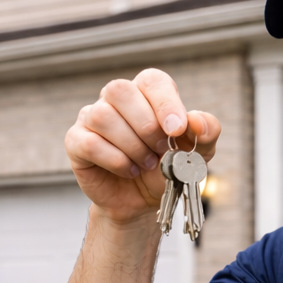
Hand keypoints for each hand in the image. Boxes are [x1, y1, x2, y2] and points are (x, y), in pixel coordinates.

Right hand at [65, 69, 220, 223]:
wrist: (144, 201)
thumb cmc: (168, 169)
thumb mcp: (198, 153)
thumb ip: (207, 131)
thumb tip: (197, 120)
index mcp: (146, 94)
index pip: (151, 80)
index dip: (165, 103)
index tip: (176, 130)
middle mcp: (116, 100)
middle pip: (120, 90)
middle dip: (146, 126)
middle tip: (160, 150)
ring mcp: (91, 118)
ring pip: (103, 116)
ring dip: (132, 146)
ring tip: (146, 164)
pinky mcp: (76, 141)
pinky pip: (89, 142)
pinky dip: (115, 160)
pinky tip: (129, 170)